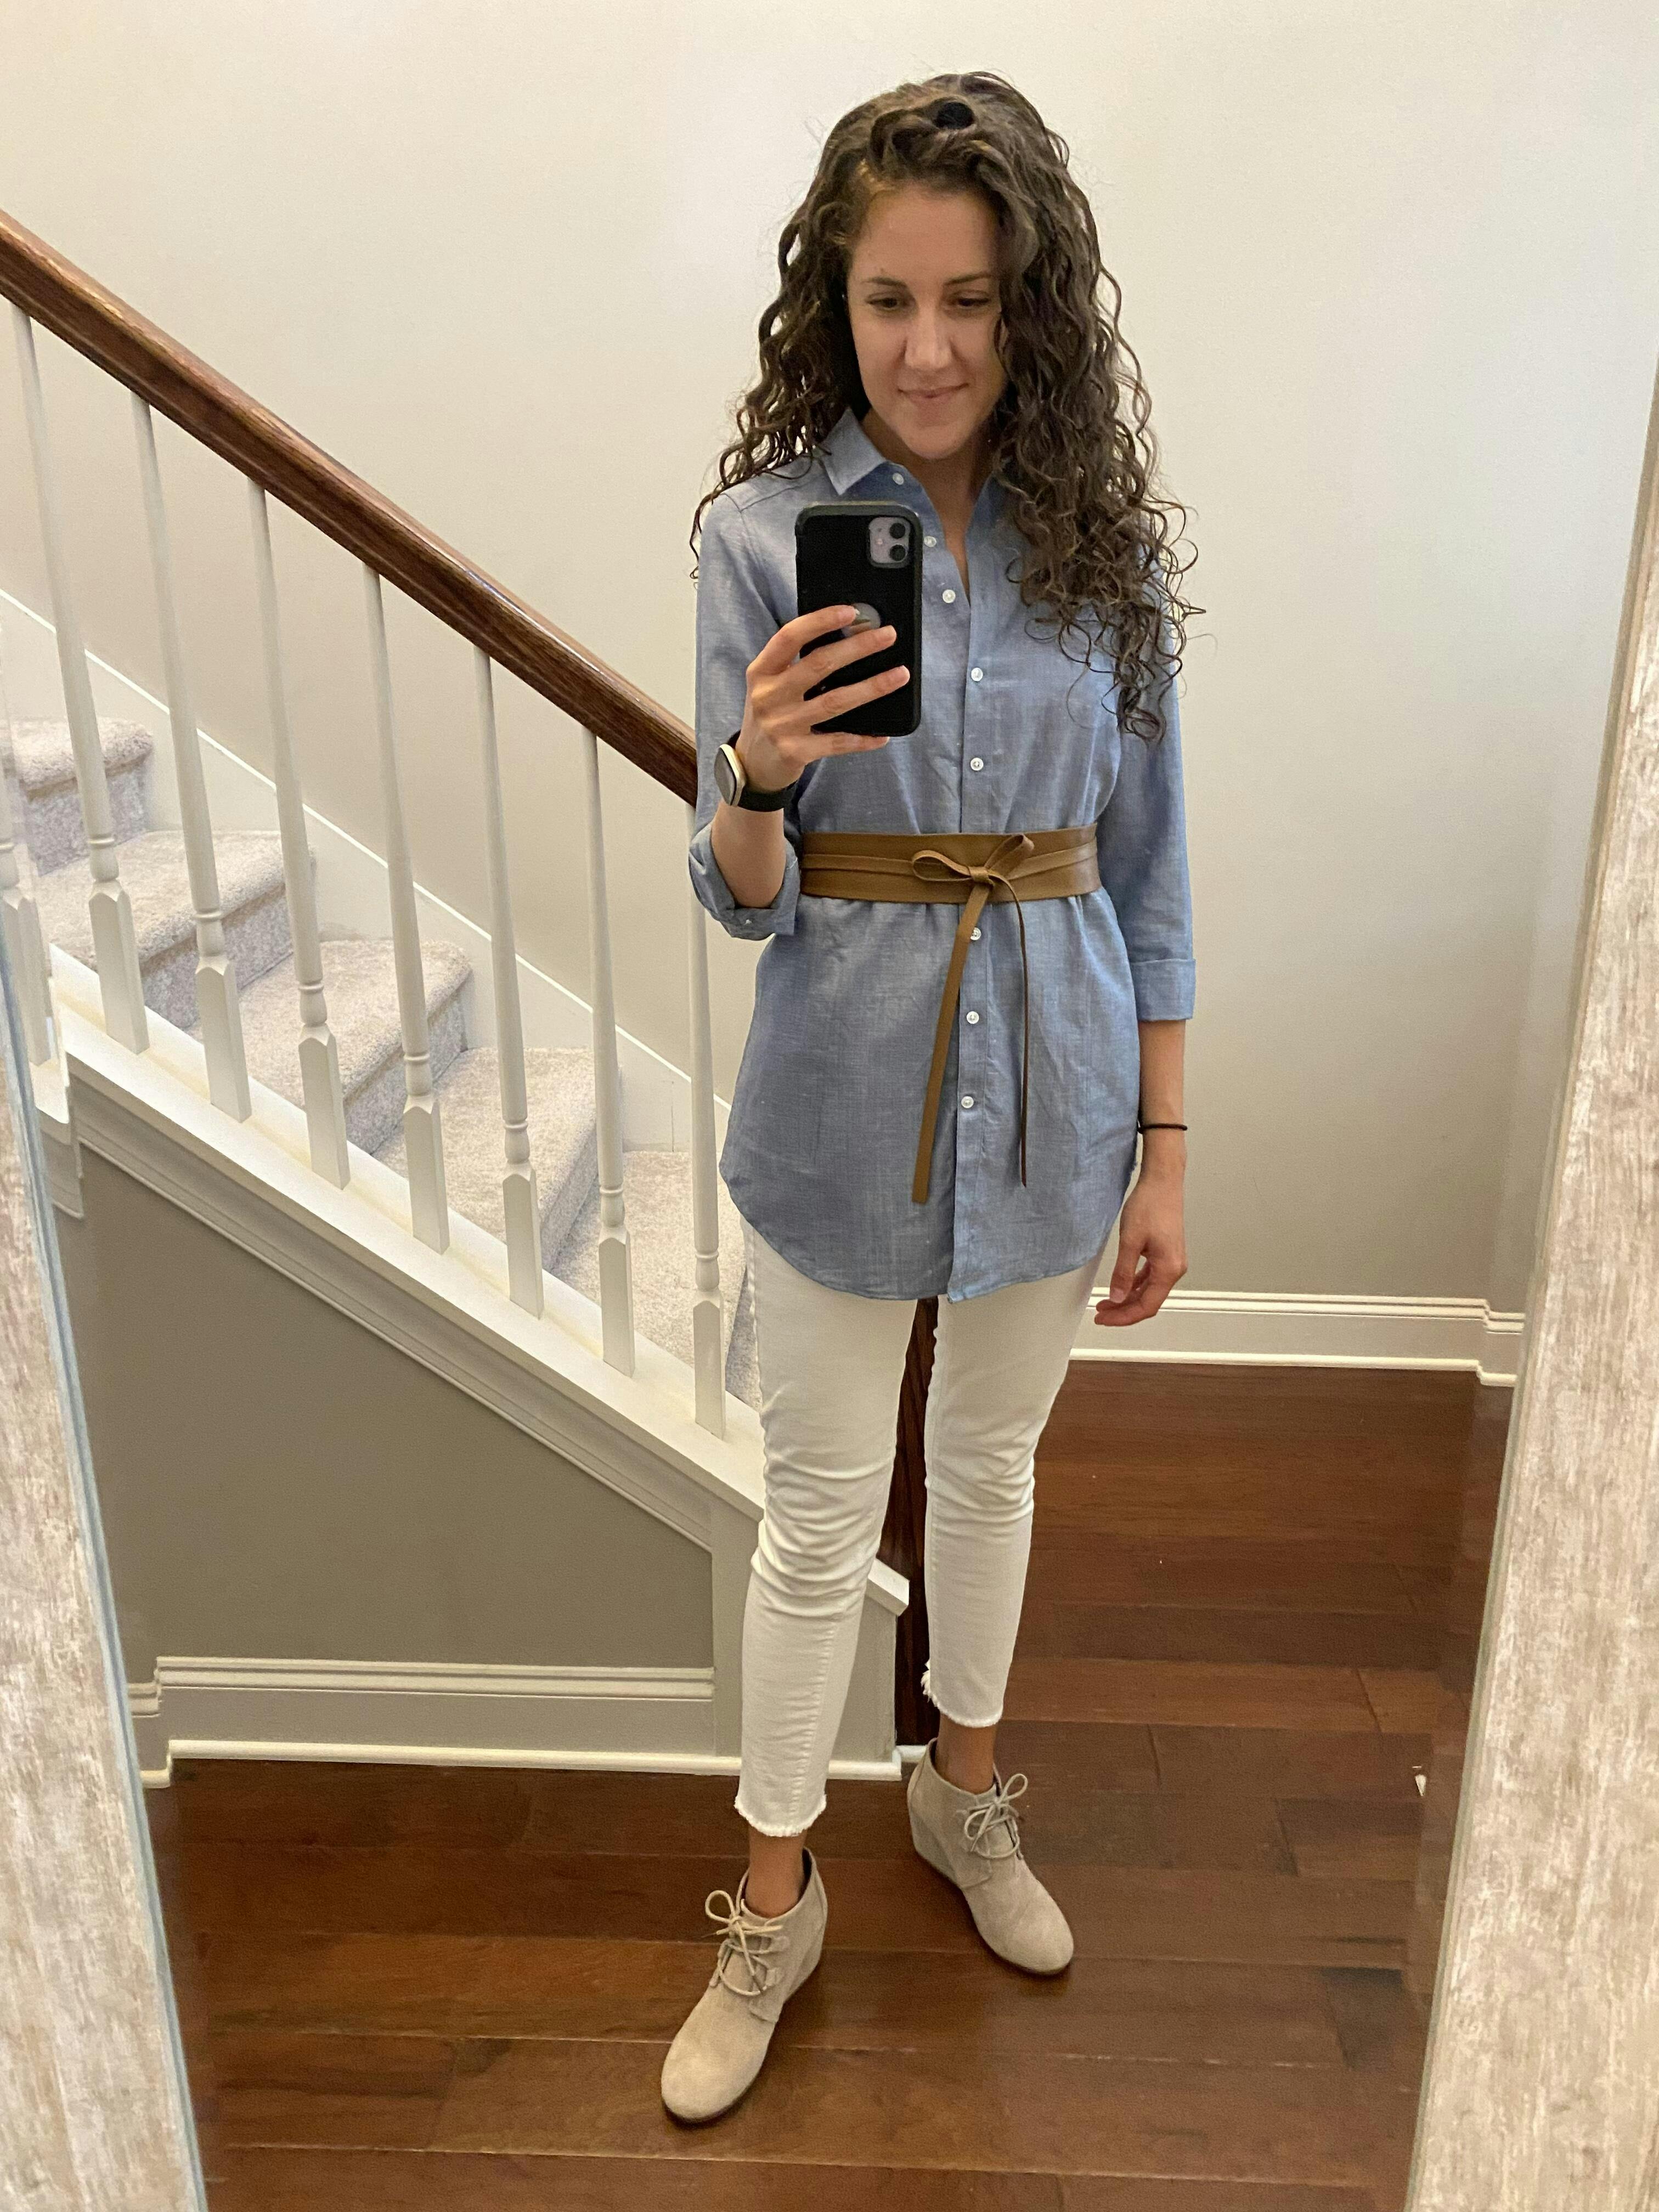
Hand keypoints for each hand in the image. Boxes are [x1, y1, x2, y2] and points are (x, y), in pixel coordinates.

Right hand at [735, 604, 908, 790]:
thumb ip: (797, 664)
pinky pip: (836, 743)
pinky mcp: (794, 752)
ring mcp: (782, 725)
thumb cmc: (771, 714)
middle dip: (858, 648)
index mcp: (762, 671)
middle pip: (819, 665)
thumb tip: (847, 637)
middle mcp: (769, 696)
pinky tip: (882, 734)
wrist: (752, 764)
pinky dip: (861, 738)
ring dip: (871, 687)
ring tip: (899, 675)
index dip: (820, 621)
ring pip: (834, 702)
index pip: (790, 637)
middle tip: (888, 636)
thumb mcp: (771, 684)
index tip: (851, 612)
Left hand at [1094, 1162, 1186, 1327]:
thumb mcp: (1130, 1241)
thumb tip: (1117, 1296)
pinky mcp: (1166, 1253)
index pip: (1146, 1306)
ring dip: (1128, 1298)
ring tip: (1107, 1302)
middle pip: (1149, 1301)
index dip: (1123, 1317)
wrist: (1162, 1181)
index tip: (1104, 1318)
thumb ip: (1123, 1272)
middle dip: (1124, 1310)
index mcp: (1169, 1269)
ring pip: (1149, 1290)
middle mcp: (1175, 1268)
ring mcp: (1172, 1261)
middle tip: (1102, 1313)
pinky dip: (1135, 1284)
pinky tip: (1121, 1285)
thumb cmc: (1151, 1204)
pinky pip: (1151, 1277)